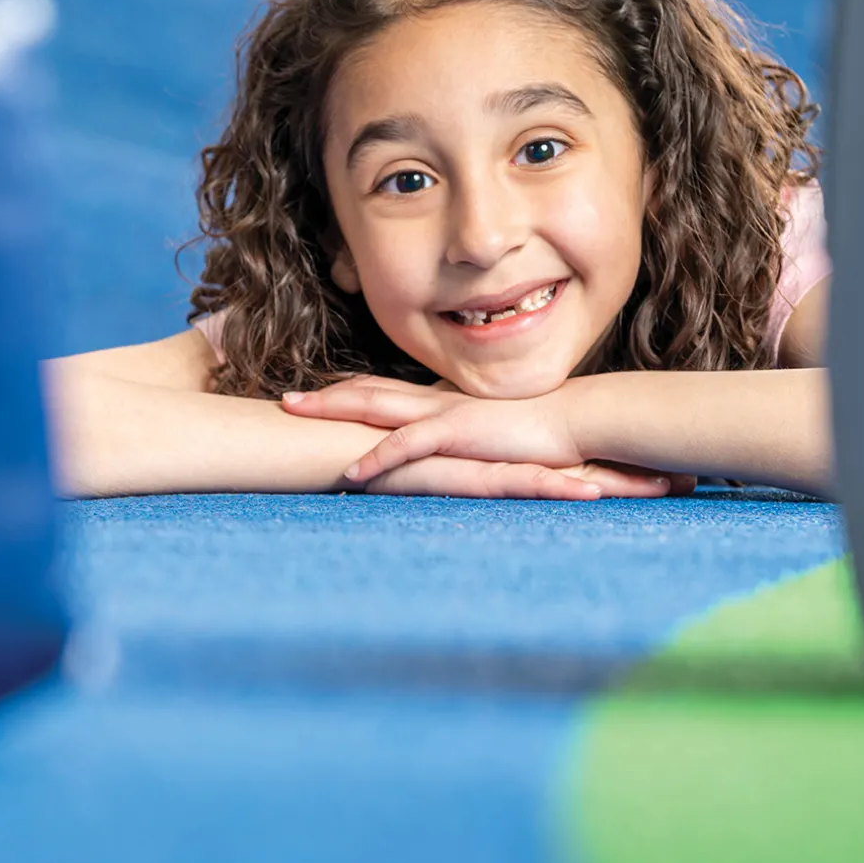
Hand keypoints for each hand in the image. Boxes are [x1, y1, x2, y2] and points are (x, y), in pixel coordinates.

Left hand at [282, 374, 693, 497]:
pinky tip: (352, 472)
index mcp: (443, 401)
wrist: (580, 421)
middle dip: (324, 394)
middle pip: (368, 390)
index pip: (385, 391)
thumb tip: (456, 447)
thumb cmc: (545, 430)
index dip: (348, 391)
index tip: (314, 394)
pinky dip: (379, 457)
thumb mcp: (496, 433)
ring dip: (332, 410)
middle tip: (283, 396)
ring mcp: (445, 413)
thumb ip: (472, 434)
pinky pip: (410, 445)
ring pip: (375, 406)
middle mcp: (437, 401)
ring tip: (291, 411)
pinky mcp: (461, 433)